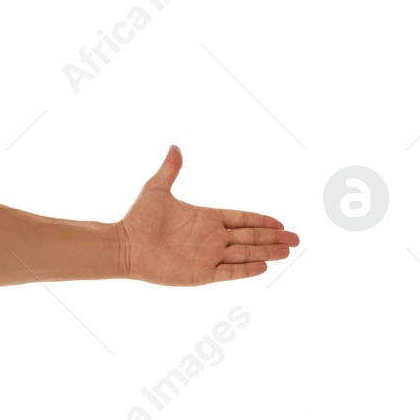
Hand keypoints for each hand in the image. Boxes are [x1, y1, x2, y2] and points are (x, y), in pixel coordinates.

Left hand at [116, 146, 297, 284]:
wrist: (124, 246)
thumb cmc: (137, 218)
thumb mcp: (156, 189)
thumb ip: (170, 169)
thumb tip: (174, 146)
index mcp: (205, 218)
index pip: (241, 219)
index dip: (261, 221)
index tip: (280, 223)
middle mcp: (210, 238)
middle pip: (249, 237)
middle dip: (273, 238)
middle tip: (296, 239)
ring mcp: (207, 257)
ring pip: (244, 254)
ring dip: (266, 253)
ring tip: (287, 252)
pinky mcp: (200, 273)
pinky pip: (228, 272)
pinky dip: (246, 270)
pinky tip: (264, 266)